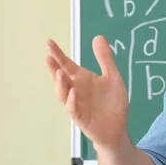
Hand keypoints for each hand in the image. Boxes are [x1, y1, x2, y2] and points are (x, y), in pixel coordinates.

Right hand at [45, 35, 128, 151]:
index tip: (49, 42)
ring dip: (60, 84)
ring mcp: (76, 104)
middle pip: (61, 77)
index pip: (67, 64)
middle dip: (54, 68)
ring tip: (60, 72)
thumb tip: (98, 36)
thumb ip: (105, 59)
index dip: (58, 54)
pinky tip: (73, 92)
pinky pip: (73, 109)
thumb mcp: (112, 77)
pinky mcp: (81, 118)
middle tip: (48, 56)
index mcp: (82, 79)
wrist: (117, 128)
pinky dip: (72, 101)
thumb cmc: (112, 102)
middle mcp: (75, 90)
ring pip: (63, 94)